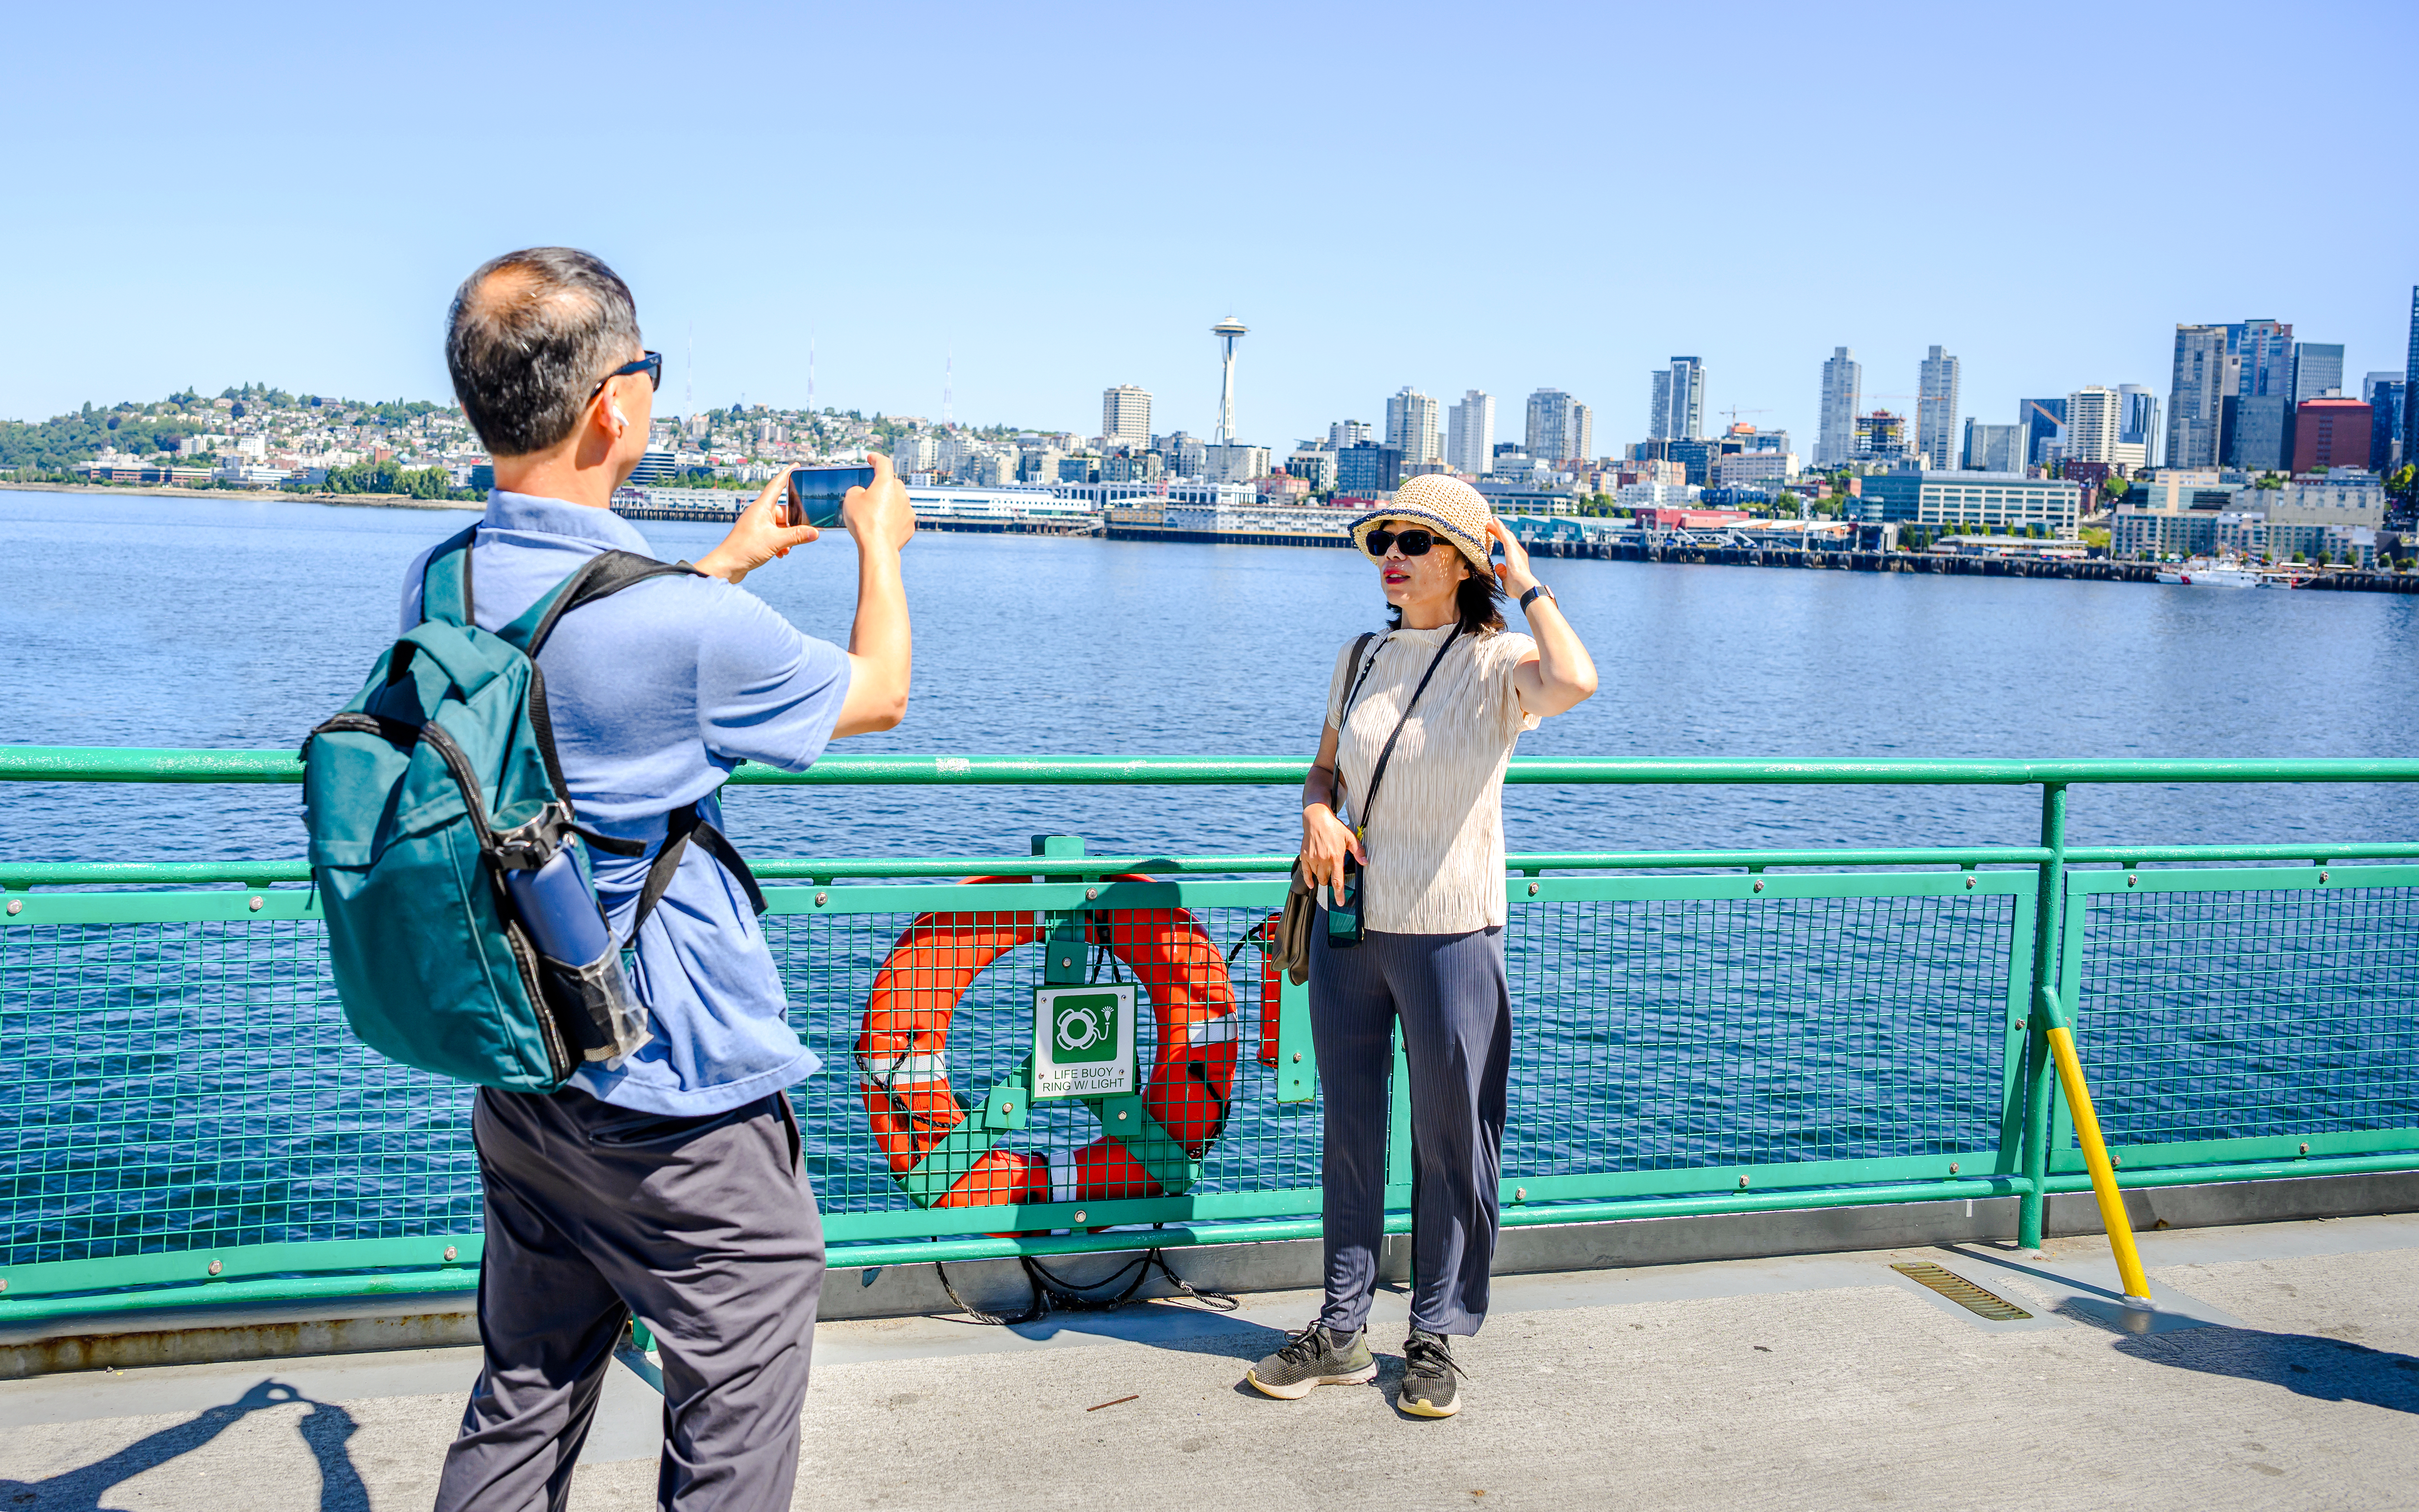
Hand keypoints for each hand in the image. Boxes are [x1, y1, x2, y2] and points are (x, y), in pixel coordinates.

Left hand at [695, 471, 821, 585]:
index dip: (787, 474)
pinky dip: (780, 543)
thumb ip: (797, 536)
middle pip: (784, 511)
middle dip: (794, 524)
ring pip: (780, 526)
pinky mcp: (756, 536)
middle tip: (804, 533)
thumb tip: (815, 533)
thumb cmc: (745, 549)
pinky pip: (774, 535)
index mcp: (762, 507)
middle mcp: (759, 513)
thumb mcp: (776, 541)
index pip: (777, 484)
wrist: (727, 565)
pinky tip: (781, 553)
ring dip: (787, 537)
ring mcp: (757, 524)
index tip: (796, 465)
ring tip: (787, 549)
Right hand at [845, 452, 916, 554]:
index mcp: (886, 483)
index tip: (872, 458)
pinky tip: (882, 526)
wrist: (878, 547)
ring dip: (888, 503)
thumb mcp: (850, 499)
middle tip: (870, 494)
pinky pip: (901, 516)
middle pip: (892, 483)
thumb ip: (856, 490)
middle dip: (882, 485)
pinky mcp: (910, 524)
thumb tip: (863, 493)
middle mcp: (901, 494)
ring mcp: (908, 509)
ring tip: (874, 514)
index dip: (876, 458)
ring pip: (898, 501)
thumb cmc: (864, 522)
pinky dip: (893, 518)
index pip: (883, 463)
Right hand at [1300, 802, 1365, 905]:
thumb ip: (1358, 850)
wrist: (1316, 818)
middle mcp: (1323, 859)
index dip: (1339, 894)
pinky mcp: (1305, 857)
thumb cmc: (1334, 827)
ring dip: (1322, 877)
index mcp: (1335, 856)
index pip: (1337, 881)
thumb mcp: (1350, 836)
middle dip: (1331, 881)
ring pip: (1318, 877)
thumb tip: (1365, 862)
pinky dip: (1309, 880)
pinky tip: (1312, 883)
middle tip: (1334, 873)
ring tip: (1326, 869)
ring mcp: (1312, 858)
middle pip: (1326, 880)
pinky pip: (1306, 873)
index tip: (1339, 902)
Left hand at [1485, 518, 1537, 596]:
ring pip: (1506, 534)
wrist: (1523, 587)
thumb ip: (1502, 573)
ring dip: (1498, 527)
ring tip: (1490, 521)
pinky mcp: (1512, 548)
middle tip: (1490, 525)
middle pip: (1507, 538)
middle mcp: (1518, 552)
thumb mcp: (1506, 580)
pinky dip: (1500, 526)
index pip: (1508, 546)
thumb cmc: (1516, 588)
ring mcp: (1516, 549)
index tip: (1493, 535)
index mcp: (1517, 560)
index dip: (1501, 539)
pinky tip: (1494, 520)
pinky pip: (1504, 534)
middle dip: (1498, 531)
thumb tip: (1498, 566)